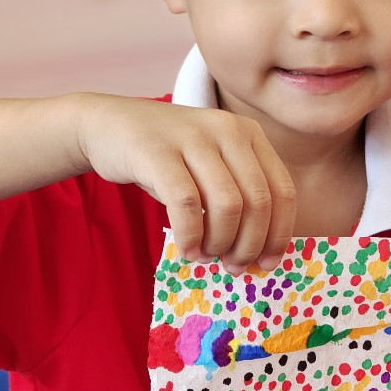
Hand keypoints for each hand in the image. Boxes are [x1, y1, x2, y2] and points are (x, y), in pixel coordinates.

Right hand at [75, 94, 295, 273]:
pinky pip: (186, 203)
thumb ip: (237, 197)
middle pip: (257, 201)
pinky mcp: (157, 150)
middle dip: (249, 244)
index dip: (279, 234)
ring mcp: (193, 136)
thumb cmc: (168, 156)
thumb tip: (257, 254)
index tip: (267, 263)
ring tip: (206, 255)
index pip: (282, 190)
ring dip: (220, 242)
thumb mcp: (212, 166)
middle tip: (233, 266)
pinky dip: (190, 235)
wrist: (109, 124)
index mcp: (249, 133)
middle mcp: (227, 129)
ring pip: (227, 204)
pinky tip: (186, 249)